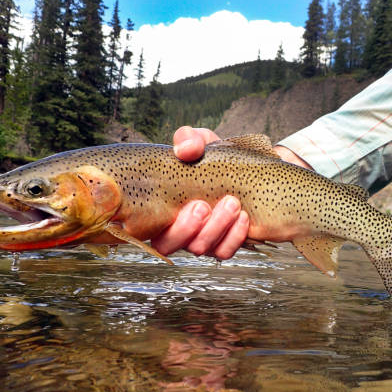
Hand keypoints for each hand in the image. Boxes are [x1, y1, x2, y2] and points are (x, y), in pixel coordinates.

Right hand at [151, 127, 248, 259]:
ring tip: (232, 204)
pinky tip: (244, 217)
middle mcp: (176, 228)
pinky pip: (223, 252)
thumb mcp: (200, 142)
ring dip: (215, 228)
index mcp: (161, 206)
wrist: (245, 169)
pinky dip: (234, 236)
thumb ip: (189, 139)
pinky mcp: (222, 245)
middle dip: (187, 227)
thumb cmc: (212, 158)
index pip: (147, 229)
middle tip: (204, 205)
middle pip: (168, 244)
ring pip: (199, 249)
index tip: (188, 202)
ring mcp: (199, 239)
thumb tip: (185, 150)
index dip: (162, 223)